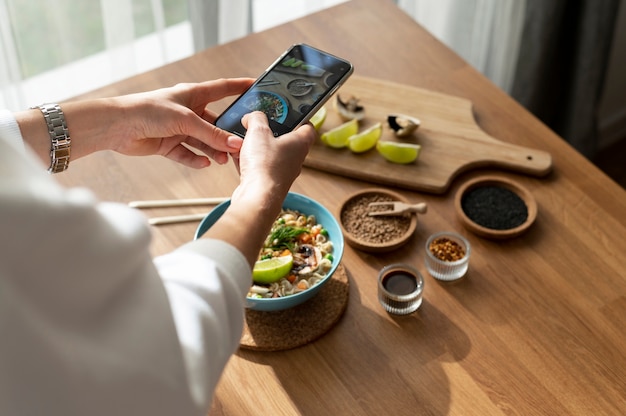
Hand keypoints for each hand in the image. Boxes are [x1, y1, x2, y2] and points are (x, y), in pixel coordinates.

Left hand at [100, 78, 253, 167]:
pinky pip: (187, 154)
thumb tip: (235, 144)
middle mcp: (187, 111)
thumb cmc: (148, 111)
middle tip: (241, 145)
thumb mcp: (186, 120)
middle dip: (227, 134)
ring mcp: (178, 129)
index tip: (256, 87)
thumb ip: (211, 134)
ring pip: (203, 141)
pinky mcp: (168, 144)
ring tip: (223, 160)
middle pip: (214, 123)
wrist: (117, 126)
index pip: (222, 89)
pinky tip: (205, 163)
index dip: (239, 87)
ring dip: (213, 150)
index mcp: (193, 94)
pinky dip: (196, 159)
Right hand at [204, 111, 316, 264]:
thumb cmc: (264, 165)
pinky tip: (236, 157)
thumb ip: (256, 119)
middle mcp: (295, 159)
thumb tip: (252, 117)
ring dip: (256, 147)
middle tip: (258, 125)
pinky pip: (260, 167)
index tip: (289, 113)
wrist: (257, 197)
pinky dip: (249, 161)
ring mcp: (283, 173)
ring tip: (242, 141)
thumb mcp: (258, 131)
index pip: (308, 127)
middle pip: (286, 140)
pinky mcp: (270, 183)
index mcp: (300, 143)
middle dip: (270, 132)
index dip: (300, 118)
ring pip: (271, 154)